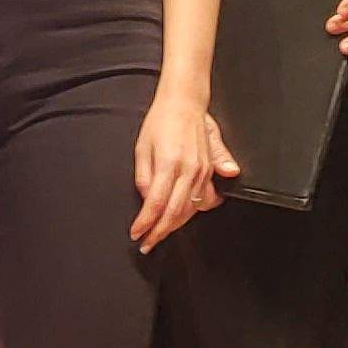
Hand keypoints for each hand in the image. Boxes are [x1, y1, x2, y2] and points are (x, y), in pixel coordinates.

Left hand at [130, 97, 224, 251]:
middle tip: (146, 243)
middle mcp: (188, 169)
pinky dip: (190, 213)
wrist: (185, 103)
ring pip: (190, 209)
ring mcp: (202, 171)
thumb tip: (146, 199)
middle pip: (174, 212)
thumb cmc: (161, 121)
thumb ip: (144, 176)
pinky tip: (180, 218)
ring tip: (159, 234)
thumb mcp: (142, 147)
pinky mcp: (210, 170)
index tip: (136, 233)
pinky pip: (203, 199)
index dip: (145, 222)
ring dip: (174, 226)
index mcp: (168, 162)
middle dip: (159, 232)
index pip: (155, 203)